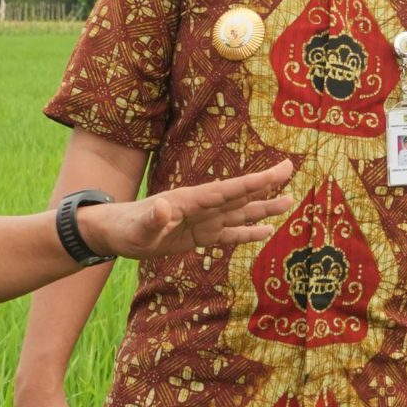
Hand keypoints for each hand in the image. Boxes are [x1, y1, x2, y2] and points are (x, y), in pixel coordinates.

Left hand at [79, 159, 295, 261]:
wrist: (116, 233)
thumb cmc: (126, 229)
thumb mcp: (138, 227)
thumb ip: (153, 219)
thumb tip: (163, 208)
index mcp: (191, 201)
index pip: (229, 190)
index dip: (255, 181)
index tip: (278, 171)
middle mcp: (202, 207)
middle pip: (240, 195)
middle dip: (266, 184)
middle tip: (291, 170)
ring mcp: (203, 221)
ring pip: (239, 213)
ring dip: (263, 208)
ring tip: (289, 202)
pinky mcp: (199, 236)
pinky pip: (229, 234)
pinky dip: (247, 233)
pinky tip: (265, 232)